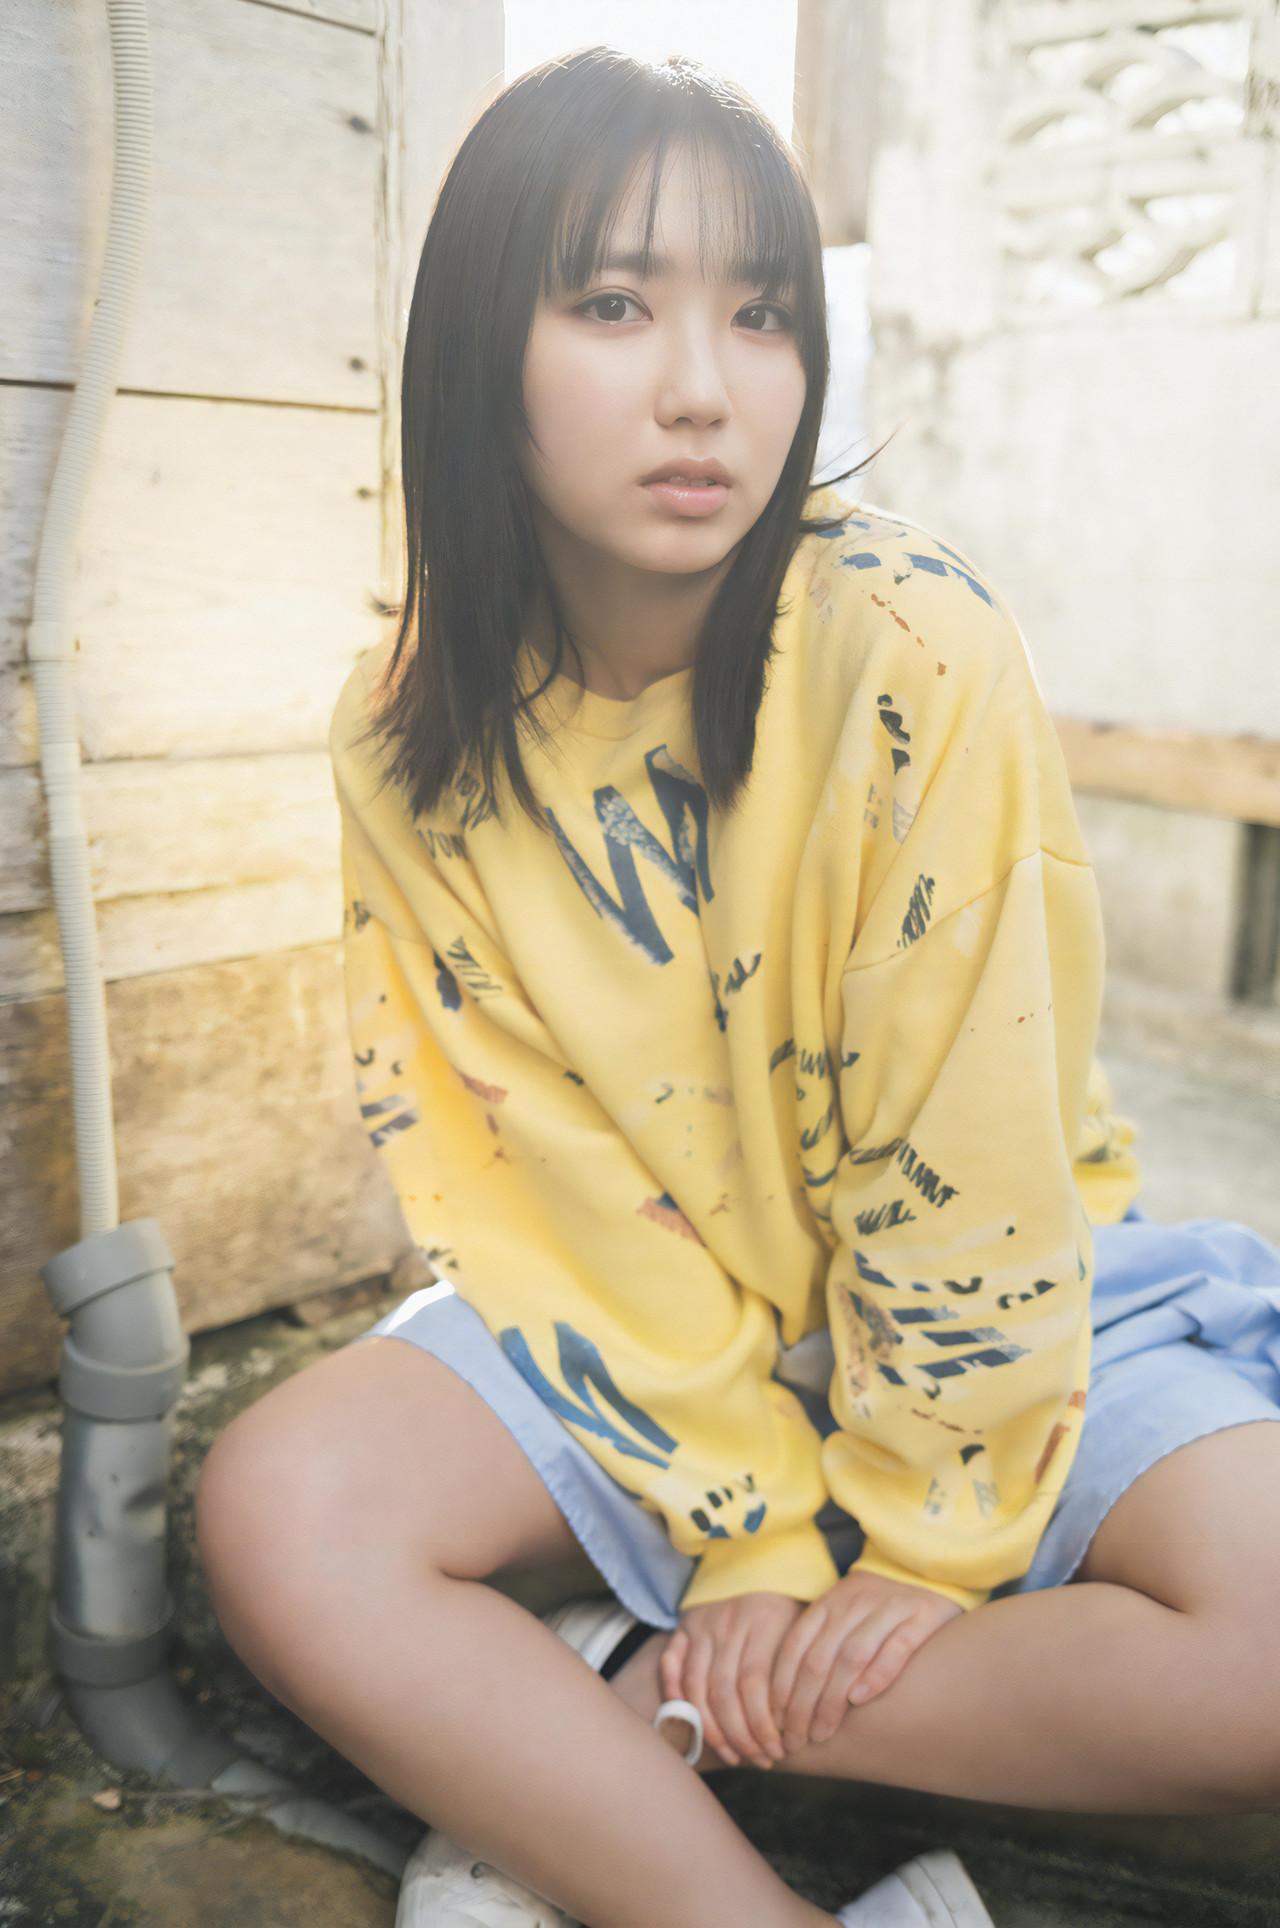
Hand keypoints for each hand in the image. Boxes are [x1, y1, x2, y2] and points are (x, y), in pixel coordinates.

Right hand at [658, 1591, 803, 1769]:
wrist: (759, 1558)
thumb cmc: (789, 1602)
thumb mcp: (804, 1624)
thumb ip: (800, 1667)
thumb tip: (804, 1725)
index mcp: (764, 1620)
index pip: (757, 1684)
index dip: (764, 1724)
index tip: (779, 1750)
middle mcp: (729, 1622)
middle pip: (725, 1691)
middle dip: (741, 1735)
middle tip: (759, 1759)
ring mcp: (703, 1624)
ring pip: (698, 1686)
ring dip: (713, 1729)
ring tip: (733, 1754)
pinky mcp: (684, 1626)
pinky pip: (672, 1666)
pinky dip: (678, 1698)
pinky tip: (694, 1726)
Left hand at [770, 1570, 962, 1753]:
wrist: (925, 1572)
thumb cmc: (875, 1610)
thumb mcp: (841, 1617)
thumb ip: (818, 1648)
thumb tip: (783, 1704)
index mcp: (828, 1603)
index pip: (794, 1647)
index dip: (782, 1687)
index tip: (776, 1722)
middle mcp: (853, 1603)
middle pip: (818, 1658)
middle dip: (803, 1704)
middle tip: (797, 1739)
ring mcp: (888, 1607)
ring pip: (851, 1656)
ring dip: (833, 1698)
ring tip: (823, 1730)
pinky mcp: (921, 1616)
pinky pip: (896, 1647)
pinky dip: (876, 1674)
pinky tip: (860, 1700)